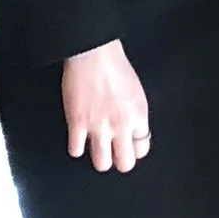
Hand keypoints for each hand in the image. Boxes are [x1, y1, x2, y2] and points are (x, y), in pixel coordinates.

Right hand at [60, 40, 150, 172]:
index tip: (127, 147)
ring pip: (101, 164)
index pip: (142, 149)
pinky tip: (77, 138)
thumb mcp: (136, 92)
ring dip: (98, 158)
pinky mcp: (77, 124)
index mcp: (138, 115)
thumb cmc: (115, 65)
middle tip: (112, 153)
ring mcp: (99, 126)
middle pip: (125, 164)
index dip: (133, 149)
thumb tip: (132, 132)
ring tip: (95, 148)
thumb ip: (135, 115)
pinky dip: (76, 147)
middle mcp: (121, 125)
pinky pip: (76, 151)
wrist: (93, 53)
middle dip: (118, 161)